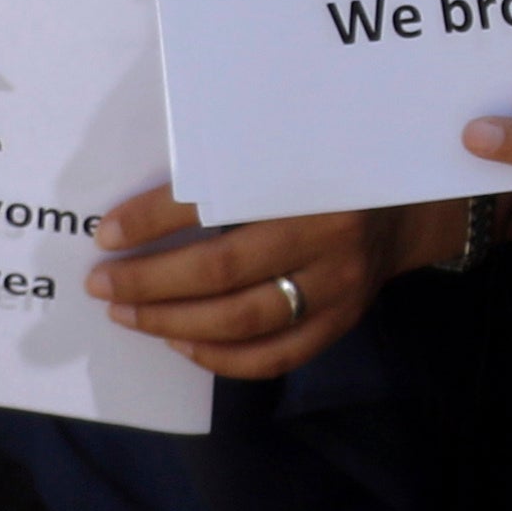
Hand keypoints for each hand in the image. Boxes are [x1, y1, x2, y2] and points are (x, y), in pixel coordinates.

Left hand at [86, 187, 436, 383]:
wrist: (409, 205)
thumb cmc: (331, 169)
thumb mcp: (285, 152)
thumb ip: (228, 169)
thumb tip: (140, 207)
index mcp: (308, 179)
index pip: (214, 203)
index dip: (152, 220)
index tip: (106, 231)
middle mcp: (329, 236)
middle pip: (221, 270)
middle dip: (148, 281)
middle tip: (101, 282)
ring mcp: (339, 286)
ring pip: (242, 321)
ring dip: (172, 321)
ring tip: (127, 313)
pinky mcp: (343, 321)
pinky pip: (275, 356)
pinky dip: (220, 358)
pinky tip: (180, 342)